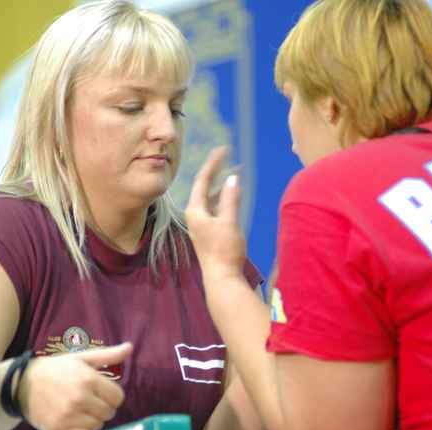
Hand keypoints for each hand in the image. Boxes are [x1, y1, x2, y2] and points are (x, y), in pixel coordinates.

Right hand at [19, 343, 131, 429]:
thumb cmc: (56, 369)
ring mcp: (69, 416)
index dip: (112, 396)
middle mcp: (80, 398)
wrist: (22, 384)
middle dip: (102, 408)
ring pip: (97, 427)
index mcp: (88, 379)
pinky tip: (77, 425)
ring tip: (81, 412)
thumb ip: (108, 356)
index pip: (117, 397)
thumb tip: (130, 347)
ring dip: (93, 421)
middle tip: (89, 402)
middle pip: (109, 413)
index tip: (102, 394)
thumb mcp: (81, 358)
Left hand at [185, 146, 247, 283]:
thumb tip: (234, 178)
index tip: (223, 149)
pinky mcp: (212, 231)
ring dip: (224, 185)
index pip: (203, 179)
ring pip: (213, 197)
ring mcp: (203, 223)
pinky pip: (218, 208)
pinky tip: (236, 193)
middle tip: (229, 154)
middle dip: (218, 171)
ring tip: (236, 171)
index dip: (213, 162)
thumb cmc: (224, 250)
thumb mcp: (229, 221)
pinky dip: (227, 198)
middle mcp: (196, 215)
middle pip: (206, 187)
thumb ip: (231, 198)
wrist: (222, 278)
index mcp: (195, 210)